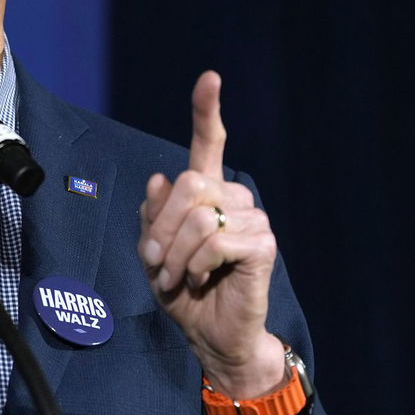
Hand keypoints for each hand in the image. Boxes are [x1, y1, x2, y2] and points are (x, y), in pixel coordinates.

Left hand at [138, 72, 284, 398]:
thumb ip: (152, 215)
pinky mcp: (263, 244)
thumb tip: (159, 179)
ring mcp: (252, 219)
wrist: (210, 335)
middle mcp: (233, 198)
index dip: (207, 110)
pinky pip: (214, 241)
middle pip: (189, 183)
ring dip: (173, 254)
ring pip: (198, 216)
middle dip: (161, 227)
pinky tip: (197, 279)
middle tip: (154, 261)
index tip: (210, 79)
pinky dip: (193, 265)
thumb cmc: (182, 291)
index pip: (208, 144)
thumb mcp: (152, 251)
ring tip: (173, 277)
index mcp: (206, 193)